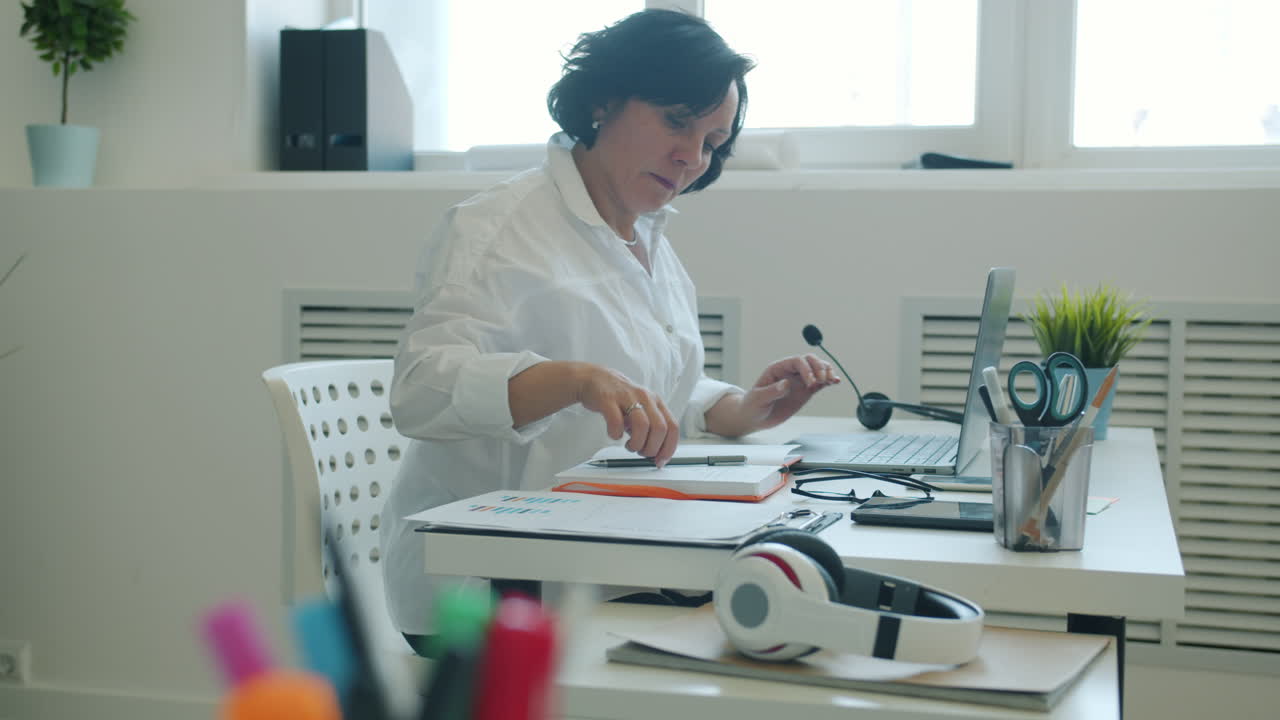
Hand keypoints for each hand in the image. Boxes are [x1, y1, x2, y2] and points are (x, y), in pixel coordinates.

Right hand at [574, 365, 679, 465]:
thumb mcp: (641, 409)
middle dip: (652, 448)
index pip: (673, 427)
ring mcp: (627, 397)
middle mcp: (645, 397)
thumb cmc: (619, 398)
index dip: (668, 448)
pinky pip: (616, 421)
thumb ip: (650, 427)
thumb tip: (657, 453)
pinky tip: (614, 434)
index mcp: (656, 402)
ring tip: (630, 446)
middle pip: (660, 428)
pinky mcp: (608, 399)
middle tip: (642, 453)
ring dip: (637, 443)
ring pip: (642, 425)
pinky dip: (615, 434)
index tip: (660, 460)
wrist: (595, 379)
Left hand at [713, 354, 840, 435]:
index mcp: (777, 369)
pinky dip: (828, 380)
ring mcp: (799, 381)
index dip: (806, 369)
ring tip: (832, 380)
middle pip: (809, 360)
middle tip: (822, 381)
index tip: (811, 383)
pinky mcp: (805, 391)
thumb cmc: (752, 406)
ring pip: (817, 369)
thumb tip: (786, 384)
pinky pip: (819, 382)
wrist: (754, 418)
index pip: (796, 361)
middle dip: (819, 367)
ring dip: (826, 371)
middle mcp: (790, 372)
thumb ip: (771, 392)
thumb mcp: (758, 400)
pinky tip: (835, 382)